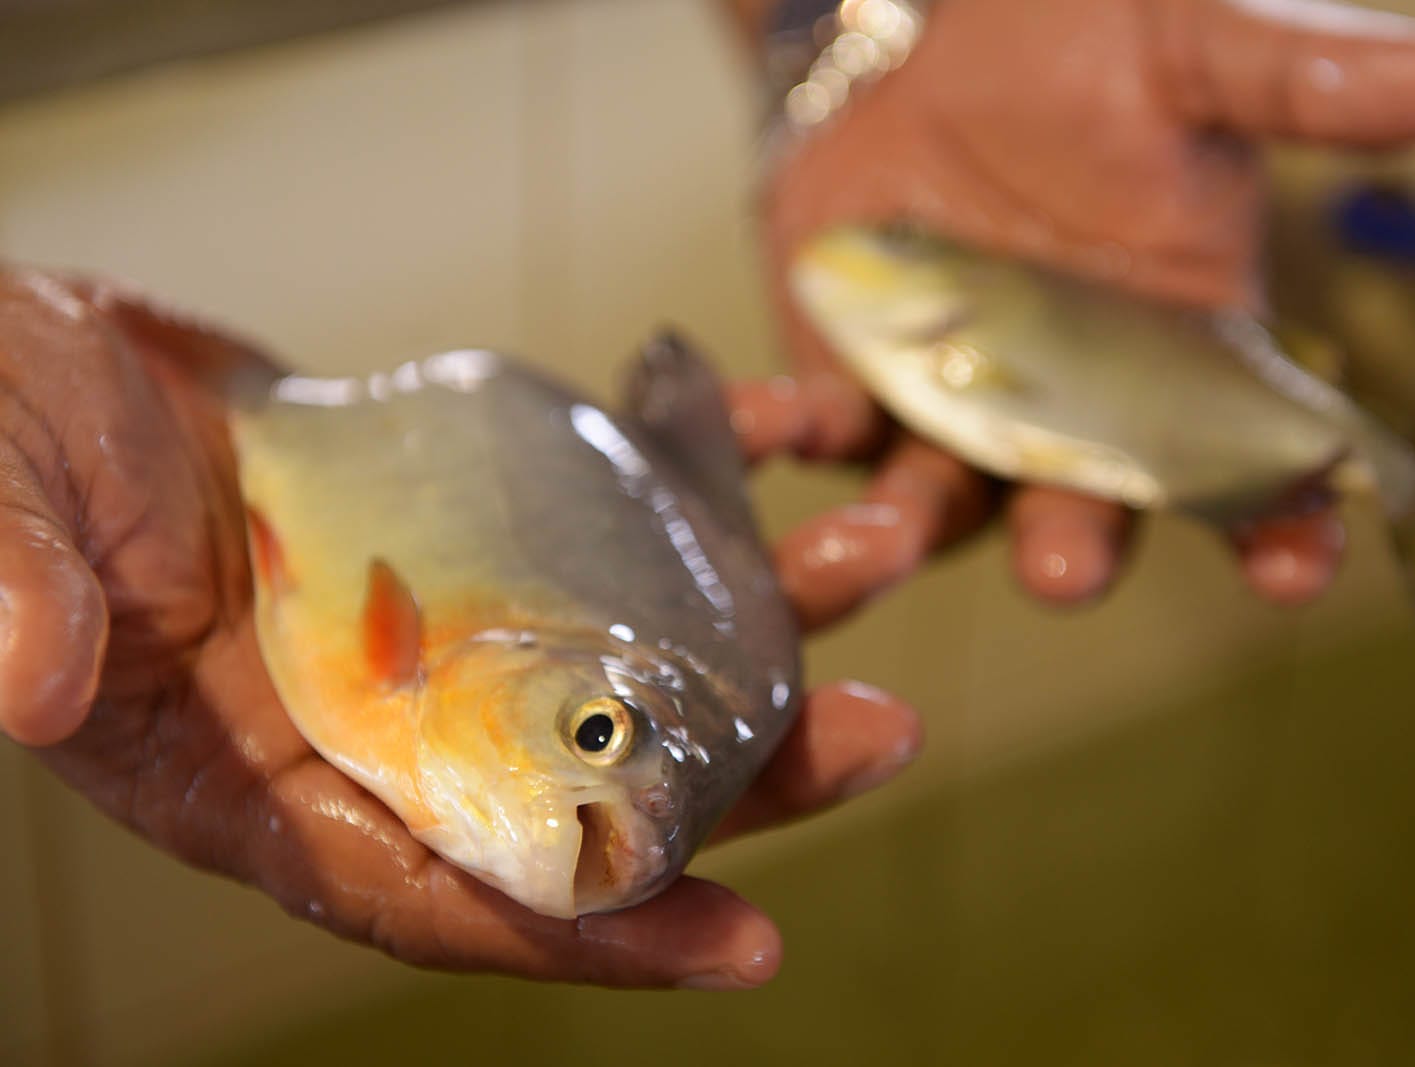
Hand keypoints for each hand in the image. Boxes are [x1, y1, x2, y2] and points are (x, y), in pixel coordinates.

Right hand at [0, 270, 919, 989]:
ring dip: (757, 622)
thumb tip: (32, 682)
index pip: (442, 895)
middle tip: (881, 732)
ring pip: (627, 653)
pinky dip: (695, 486)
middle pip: (586, 784)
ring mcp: (444, 622)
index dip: (589, 936)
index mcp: (264, 778)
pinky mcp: (474, 522)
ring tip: (873, 554)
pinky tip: (773, 438)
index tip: (744, 944)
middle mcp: (382, 722)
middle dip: (742, 775)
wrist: (40, 356)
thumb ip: (11, 590)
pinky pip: (606, 524)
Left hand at [747, 0, 1414, 628]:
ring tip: (888, 536)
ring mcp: (958, 411)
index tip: (1290, 571)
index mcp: (1182, 359)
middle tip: (1069, 568)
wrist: (933, 35)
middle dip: (1079, 545)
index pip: (1250, 465)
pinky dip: (794, 432)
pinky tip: (772, 423)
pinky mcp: (855, 385)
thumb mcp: (1188, 59)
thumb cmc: (1082, 53)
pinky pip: (823, 430)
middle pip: (1087, 509)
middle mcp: (1074, 413)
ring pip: (945, 502)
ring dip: (915, 528)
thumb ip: (1294, 84)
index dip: (1278, 525)